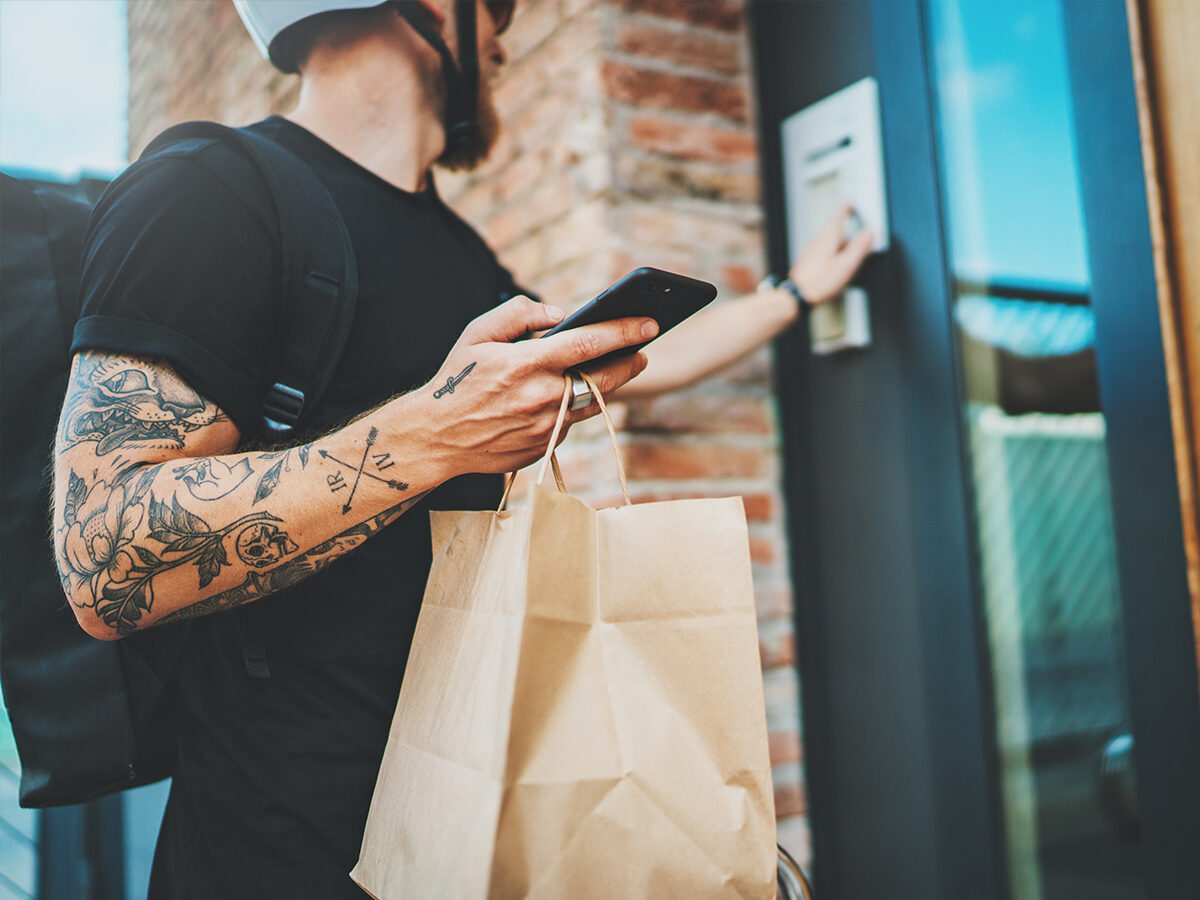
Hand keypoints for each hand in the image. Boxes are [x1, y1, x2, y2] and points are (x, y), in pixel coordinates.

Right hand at [416, 296, 656, 474]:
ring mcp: (545, 426)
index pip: (589, 343)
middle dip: (629, 361)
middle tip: (642, 350)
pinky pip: (571, 422)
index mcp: (526, 363)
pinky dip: (575, 406)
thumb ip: (519, 313)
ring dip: (608, 385)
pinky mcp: (544, 446)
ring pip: (592, 403)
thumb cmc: (457, 379)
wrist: (436, 437)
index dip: (624, 331)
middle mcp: (541, 397)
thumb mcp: (477, 333)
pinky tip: (575, 394)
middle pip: (603, 378)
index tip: (649, 323)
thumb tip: (559, 314)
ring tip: (618, 368)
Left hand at [788, 204, 874, 304]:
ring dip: (841, 247)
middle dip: (849, 235)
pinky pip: (823, 254)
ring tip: (851, 260)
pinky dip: (833, 256)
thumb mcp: (847, 264)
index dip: (846, 209)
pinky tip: (836, 269)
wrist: (797, 296)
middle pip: (835, 231)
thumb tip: (870, 233)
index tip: (851, 204)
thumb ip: (860, 247)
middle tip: (860, 241)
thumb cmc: (820, 281)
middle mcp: (817, 241)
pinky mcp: (807, 263)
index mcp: (828, 237)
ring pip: (829, 244)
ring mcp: (811, 251)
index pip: (838, 216)